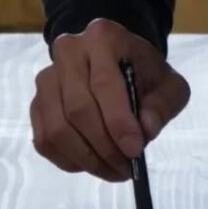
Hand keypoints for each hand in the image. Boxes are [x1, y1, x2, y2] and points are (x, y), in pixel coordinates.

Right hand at [30, 19, 189, 180]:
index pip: (104, 84)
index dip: (118, 122)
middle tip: (127, 167)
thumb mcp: (170, 85)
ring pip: (58, 129)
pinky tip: (93, 164)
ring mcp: (47, 78)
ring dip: (87, 159)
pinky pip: (45, 140)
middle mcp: (68, 51)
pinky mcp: (37, 103)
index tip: (135, 150)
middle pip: (78, 110)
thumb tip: (146, 129)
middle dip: (105, 147)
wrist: (120, 65)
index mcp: (104, 38)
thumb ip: (164, 105)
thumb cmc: (145, 75)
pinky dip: (69, 160)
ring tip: (114, 170)